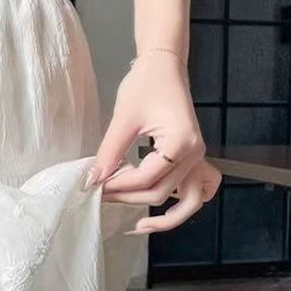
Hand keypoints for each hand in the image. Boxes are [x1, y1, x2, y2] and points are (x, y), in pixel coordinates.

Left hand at [88, 51, 221, 233]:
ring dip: (162, 216)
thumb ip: (110, 152)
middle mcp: (196, 154)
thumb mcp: (123, 118)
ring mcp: (198, 158)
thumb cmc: (145, 84)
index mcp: (181, 143)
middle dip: (127, 199)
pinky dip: (178, 204)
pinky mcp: (192, 158)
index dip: (117, 187)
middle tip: (99, 195)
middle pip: (160, 194)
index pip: (146, 179)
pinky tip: (155, 210)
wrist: (163, 65)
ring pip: (185, 201)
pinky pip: (193, 191)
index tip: (93, 186)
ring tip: (135, 225)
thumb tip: (94, 180)